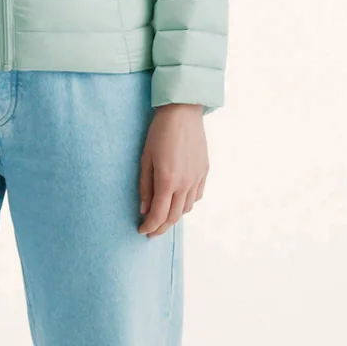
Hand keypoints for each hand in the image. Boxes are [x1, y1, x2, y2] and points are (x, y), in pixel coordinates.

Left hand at [138, 103, 208, 235]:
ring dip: (174, 218)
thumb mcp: (145, 159)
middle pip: (174, 216)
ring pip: (187, 209)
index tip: (142, 230)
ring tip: (163, 219)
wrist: (182, 113)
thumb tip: (144, 209)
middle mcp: (185, 183)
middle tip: (151, 232)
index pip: (158, 215)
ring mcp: (197, 178)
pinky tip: (179, 203)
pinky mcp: (204, 172)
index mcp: (167, 181)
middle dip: (161, 228)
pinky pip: (197, 196)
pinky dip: (187, 205)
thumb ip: (145, 186)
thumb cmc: (159, 133)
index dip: (149, 226)